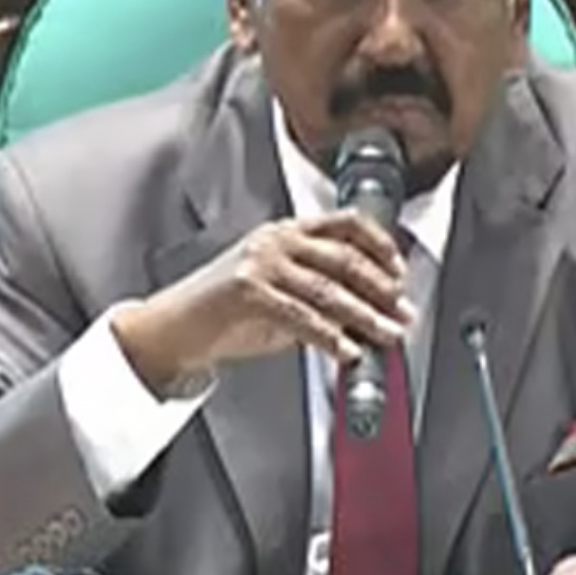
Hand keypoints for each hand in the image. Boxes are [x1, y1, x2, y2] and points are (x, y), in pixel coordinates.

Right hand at [111, 211, 411, 390]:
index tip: (400, 271)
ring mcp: (261, 263)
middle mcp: (275, 240)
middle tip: (401, 311)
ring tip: (385, 334)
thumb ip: (318, 300)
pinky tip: (346, 351)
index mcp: (286, 232)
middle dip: (380, 288)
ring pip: (327, 289)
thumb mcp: (279, 296)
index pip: (345, 223)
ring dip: (364, 316)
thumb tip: (365, 319)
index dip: (379, 244)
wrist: (174, 328)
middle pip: (343, 257)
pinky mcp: (248, 291)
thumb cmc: (224, 312)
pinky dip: (330, 337)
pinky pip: (301, 315)